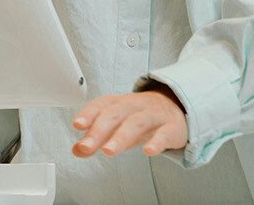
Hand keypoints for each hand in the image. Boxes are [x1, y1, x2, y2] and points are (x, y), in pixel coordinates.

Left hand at [71, 90, 187, 157]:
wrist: (176, 107)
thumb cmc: (141, 117)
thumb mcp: (118, 125)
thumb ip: (97, 137)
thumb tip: (77, 150)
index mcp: (119, 103)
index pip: (101, 104)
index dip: (88, 113)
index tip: (77, 125)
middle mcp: (135, 106)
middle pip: (116, 114)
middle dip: (99, 130)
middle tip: (87, 147)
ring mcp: (154, 115)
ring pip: (136, 122)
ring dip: (121, 136)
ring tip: (108, 151)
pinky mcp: (171, 127)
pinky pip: (164, 133)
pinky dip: (156, 142)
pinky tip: (148, 151)